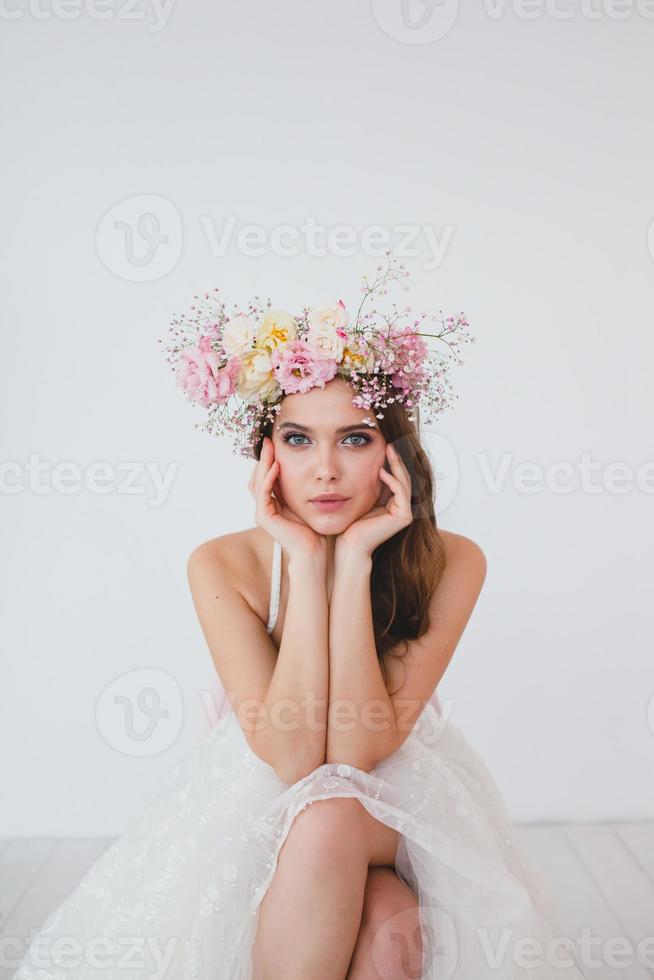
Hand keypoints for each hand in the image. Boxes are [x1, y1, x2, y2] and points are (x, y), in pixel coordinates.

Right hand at [248, 437, 326, 561]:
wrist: (313, 550)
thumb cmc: (314, 529)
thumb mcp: (308, 501)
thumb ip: (302, 487)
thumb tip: (310, 467)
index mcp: (272, 503)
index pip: (264, 476)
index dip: (267, 459)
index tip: (274, 442)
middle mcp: (264, 507)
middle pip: (257, 476)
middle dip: (262, 457)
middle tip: (268, 440)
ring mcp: (262, 512)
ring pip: (257, 482)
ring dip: (263, 463)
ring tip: (270, 448)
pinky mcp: (264, 518)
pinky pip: (263, 493)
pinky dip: (268, 478)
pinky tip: (276, 466)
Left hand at [336, 442, 413, 558]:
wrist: (350, 543)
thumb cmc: (352, 522)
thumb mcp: (363, 496)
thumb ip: (371, 482)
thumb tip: (371, 461)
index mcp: (395, 503)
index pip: (397, 477)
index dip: (393, 461)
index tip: (385, 445)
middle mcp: (403, 508)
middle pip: (404, 477)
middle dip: (397, 460)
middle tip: (389, 444)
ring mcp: (406, 513)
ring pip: (404, 482)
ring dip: (396, 465)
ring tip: (388, 451)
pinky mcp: (404, 516)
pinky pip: (401, 492)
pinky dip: (392, 480)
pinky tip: (382, 471)